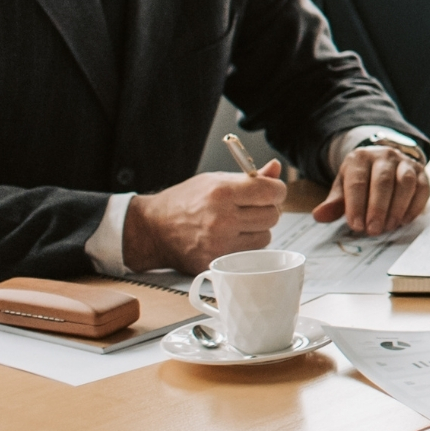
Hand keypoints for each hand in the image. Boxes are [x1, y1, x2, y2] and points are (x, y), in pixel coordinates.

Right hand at [124, 162, 284, 273]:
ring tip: (238, 223)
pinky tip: (230, 237)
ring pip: (266, 236)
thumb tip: (276, 169)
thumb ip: (250, 177)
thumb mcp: (214, 180)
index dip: (276, 190)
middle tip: (252, 207)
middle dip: (268, 209)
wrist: (153, 230)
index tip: (270, 191)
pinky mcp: (217, 262)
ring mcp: (220, 244)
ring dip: (258, 229)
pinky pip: (251, 253)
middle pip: (273, 216)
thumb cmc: (185, 201)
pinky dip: (246, 245)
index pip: (272, 192)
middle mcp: (222, 219)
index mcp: (222, 192)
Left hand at [314, 144, 429, 235]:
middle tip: (373, 230)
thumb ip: (334, 203)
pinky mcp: (421, 172)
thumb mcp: (344, 186)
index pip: (358, 181)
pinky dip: (414, 206)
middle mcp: (384, 156)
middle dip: (378, 208)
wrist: (384, 160)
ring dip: (397, 207)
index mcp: (360, 158)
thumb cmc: (361, 179)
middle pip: (382, 181)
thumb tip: (319, 216)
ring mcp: (405, 162)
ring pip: (405, 182)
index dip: (356, 204)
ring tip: (389, 226)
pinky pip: (422, 187)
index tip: (355, 225)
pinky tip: (405, 220)